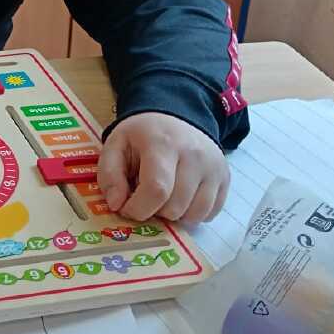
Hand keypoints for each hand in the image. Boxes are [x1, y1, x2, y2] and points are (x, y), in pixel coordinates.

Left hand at [97, 112, 228, 222]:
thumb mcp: (115, 145)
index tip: (127, 207)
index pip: (156, 189)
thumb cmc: (142, 136)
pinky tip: (180, 198)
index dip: (138, 208)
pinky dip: (192, 214)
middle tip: (145, 196)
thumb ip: (109, 174)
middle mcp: (194, 155)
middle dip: (154, 211)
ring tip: (163, 197)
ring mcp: (213, 167)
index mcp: (163, 144)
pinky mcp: (224, 178)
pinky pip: (210, 213)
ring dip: (173, 215)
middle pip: (175, 206)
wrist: (175, 118)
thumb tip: (117, 204)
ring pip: (194, 215)